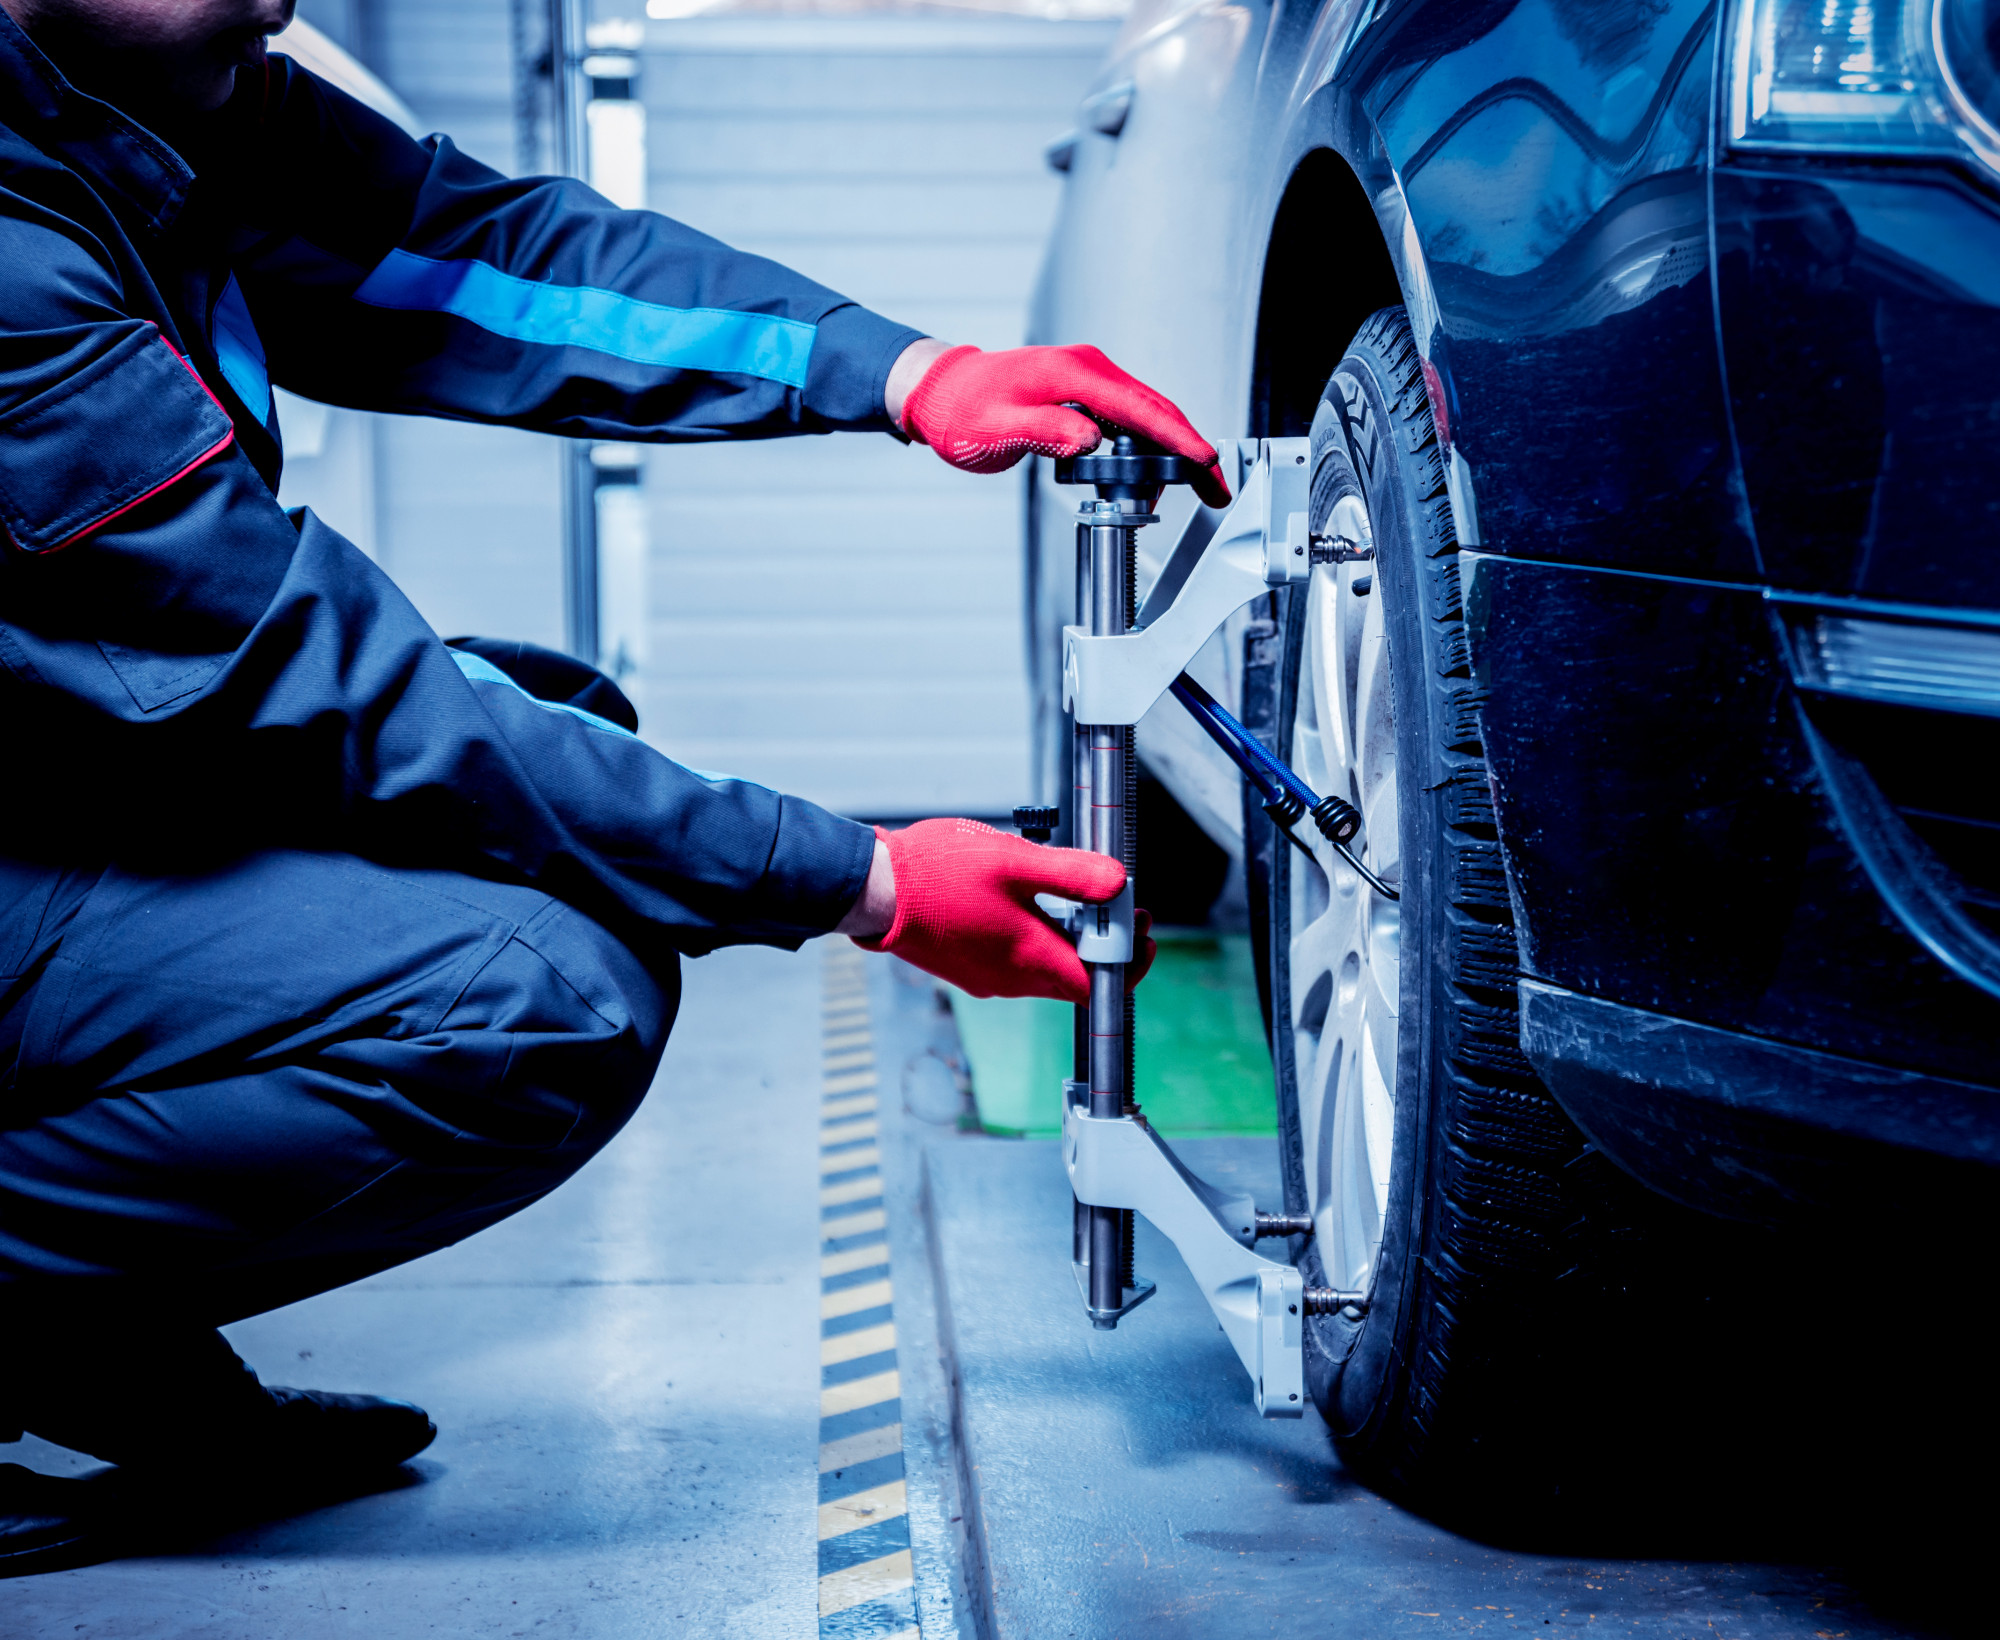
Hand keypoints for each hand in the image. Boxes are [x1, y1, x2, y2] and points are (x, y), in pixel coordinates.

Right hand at [847, 818, 1156, 1002]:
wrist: (872, 891)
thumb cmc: (935, 876)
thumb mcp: (1014, 861)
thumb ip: (1070, 874)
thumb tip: (1117, 884)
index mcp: (1030, 959)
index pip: (1098, 985)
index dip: (1128, 963)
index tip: (1138, 931)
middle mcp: (1012, 979)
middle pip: (1075, 977)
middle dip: (1102, 944)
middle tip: (1111, 903)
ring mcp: (987, 977)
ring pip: (1046, 968)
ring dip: (1068, 939)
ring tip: (1072, 895)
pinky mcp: (969, 968)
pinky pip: (1017, 962)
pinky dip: (1036, 938)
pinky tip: (1028, 902)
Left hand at [890, 343, 1230, 508]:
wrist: (941, 393)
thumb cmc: (962, 412)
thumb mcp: (998, 430)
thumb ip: (1047, 433)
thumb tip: (1092, 443)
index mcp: (1073, 374)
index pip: (1141, 409)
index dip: (1178, 439)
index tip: (1206, 463)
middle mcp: (1089, 369)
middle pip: (1156, 410)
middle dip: (1190, 450)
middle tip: (1215, 488)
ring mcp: (1090, 379)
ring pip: (1147, 415)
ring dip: (1171, 451)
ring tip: (1190, 489)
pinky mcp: (1086, 393)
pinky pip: (1129, 418)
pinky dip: (1148, 445)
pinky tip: (1152, 472)